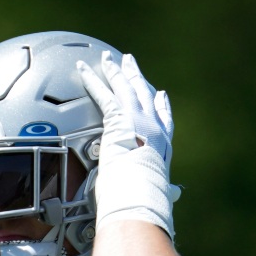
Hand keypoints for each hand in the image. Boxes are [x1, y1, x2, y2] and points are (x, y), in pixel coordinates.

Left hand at [78, 51, 179, 237]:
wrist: (142, 192)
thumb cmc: (148, 197)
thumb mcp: (159, 192)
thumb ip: (164, 191)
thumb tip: (172, 197)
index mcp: (163, 144)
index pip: (164, 120)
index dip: (161, 106)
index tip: (161, 95)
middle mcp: (153, 127)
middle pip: (144, 94)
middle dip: (136, 77)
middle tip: (130, 63)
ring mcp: (137, 119)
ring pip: (124, 88)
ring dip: (115, 71)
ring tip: (108, 58)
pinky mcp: (119, 117)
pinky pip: (102, 93)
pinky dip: (91, 79)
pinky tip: (83, 67)